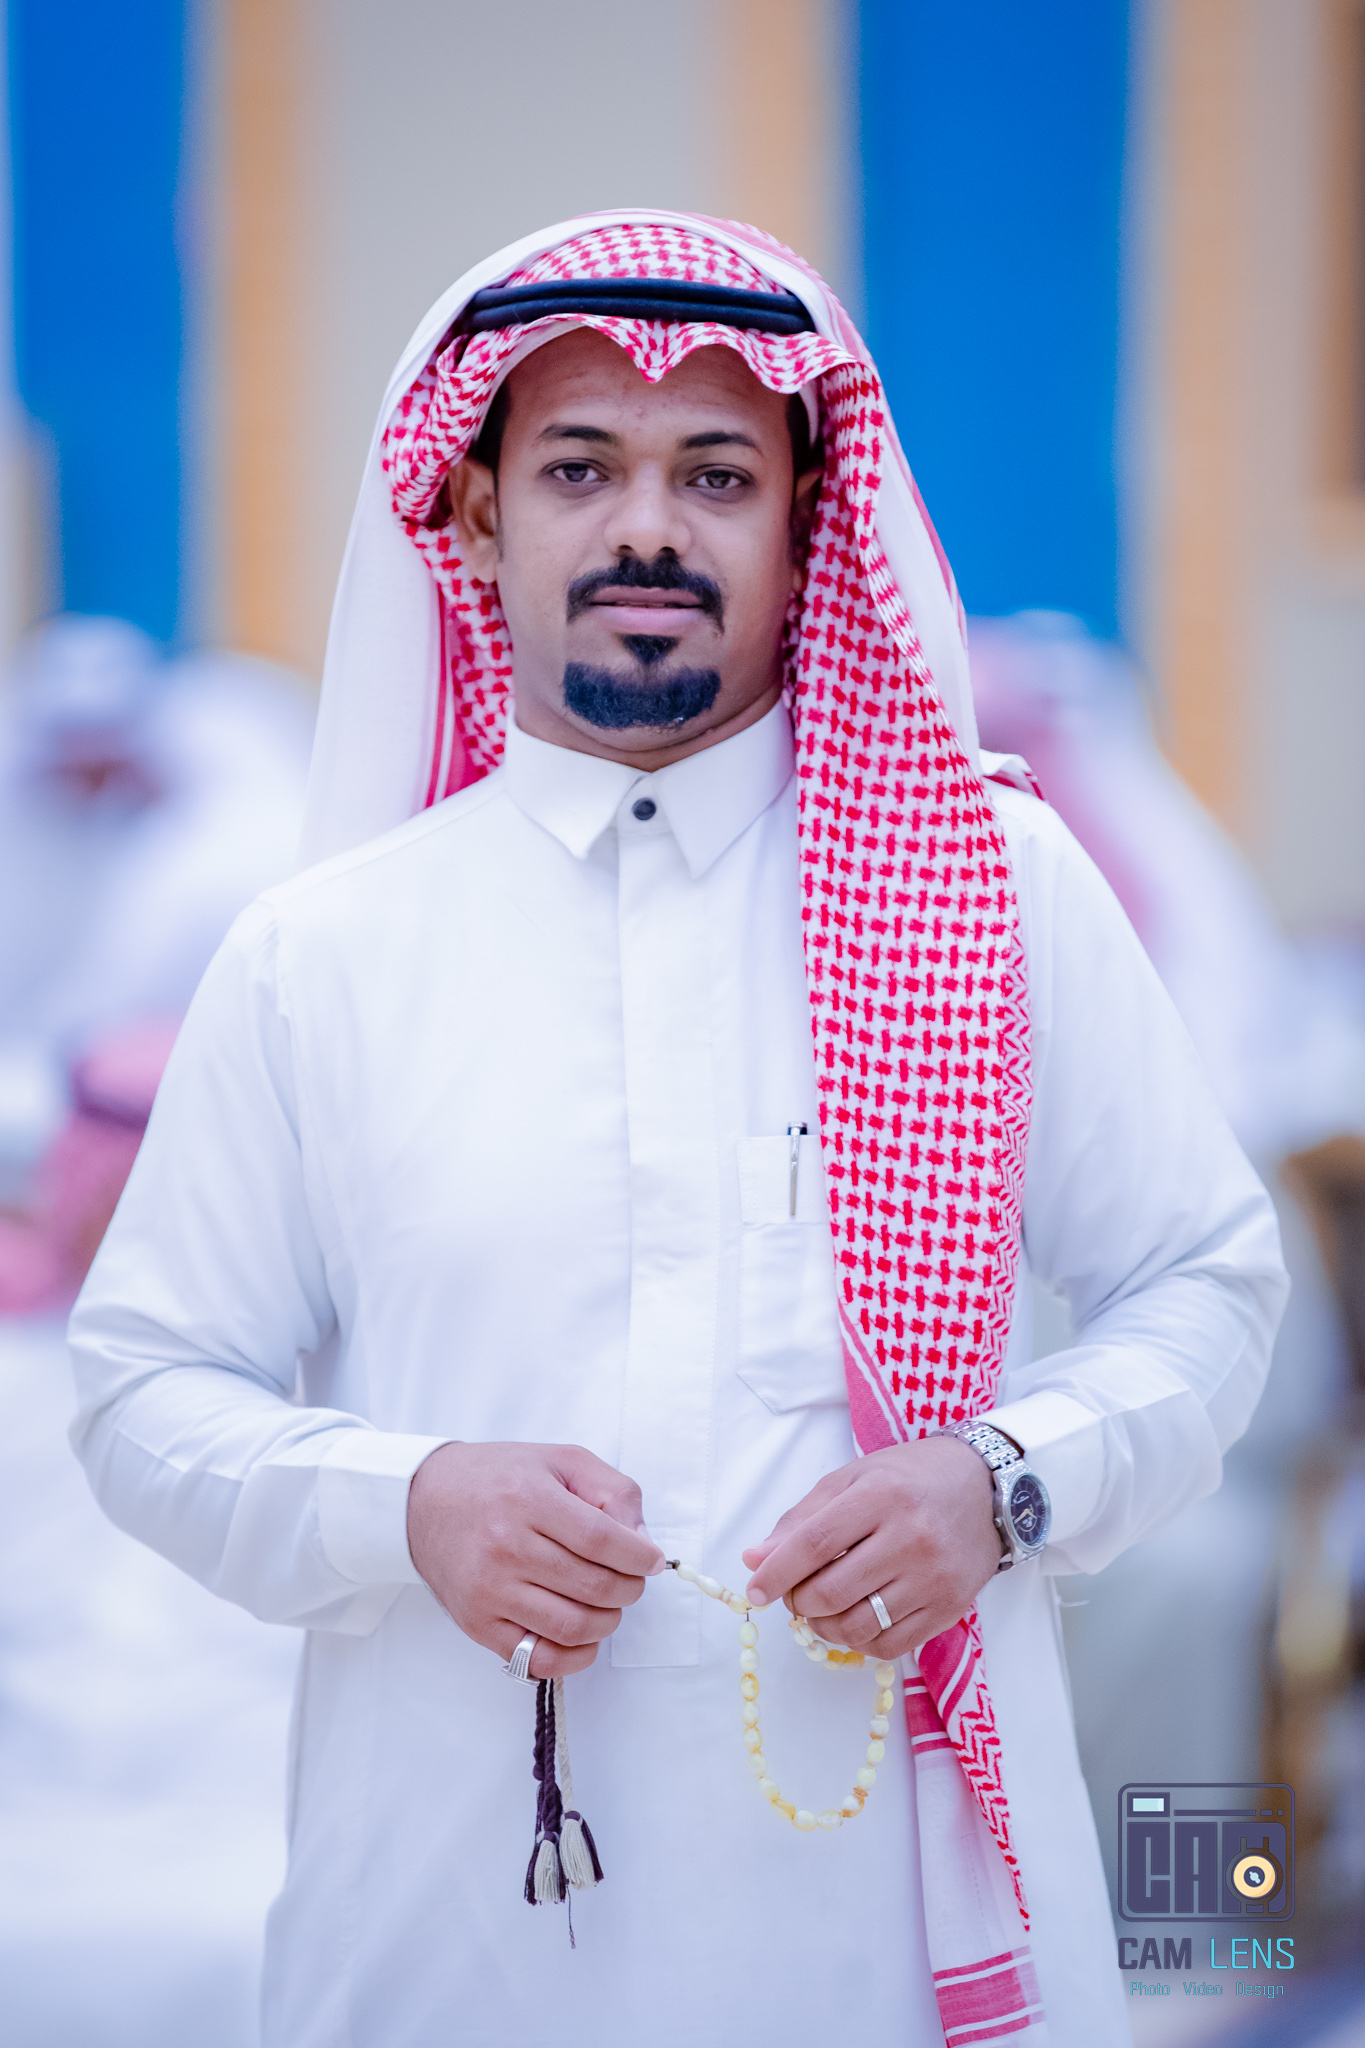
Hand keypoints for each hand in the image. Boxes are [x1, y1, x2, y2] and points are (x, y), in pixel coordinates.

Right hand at [408, 1441, 664, 1678]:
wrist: (424, 1500)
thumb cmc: (500, 1478)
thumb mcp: (561, 1460)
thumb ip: (612, 1491)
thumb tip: (642, 1541)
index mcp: (529, 1499)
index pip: (601, 1540)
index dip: (639, 1556)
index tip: (651, 1560)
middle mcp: (506, 1546)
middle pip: (593, 1586)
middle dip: (628, 1588)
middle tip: (630, 1579)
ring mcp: (489, 1590)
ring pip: (572, 1626)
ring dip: (607, 1621)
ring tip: (607, 1603)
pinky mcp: (477, 1623)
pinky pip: (538, 1659)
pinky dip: (574, 1654)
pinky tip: (583, 1634)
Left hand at [741, 1438, 1001, 1656]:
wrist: (984, 1487)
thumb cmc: (908, 1478)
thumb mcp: (852, 1480)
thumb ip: (801, 1520)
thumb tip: (756, 1560)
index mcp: (881, 1495)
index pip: (814, 1544)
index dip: (777, 1573)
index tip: (755, 1591)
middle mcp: (911, 1537)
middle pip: (832, 1591)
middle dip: (799, 1601)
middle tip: (797, 1592)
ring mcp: (933, 1577)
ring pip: (857, 1626)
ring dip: (824, 1626)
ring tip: (822, 1608)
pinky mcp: (950, 1608)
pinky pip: (889, 1645)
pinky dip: (859, 1640)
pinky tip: (855, 1618)